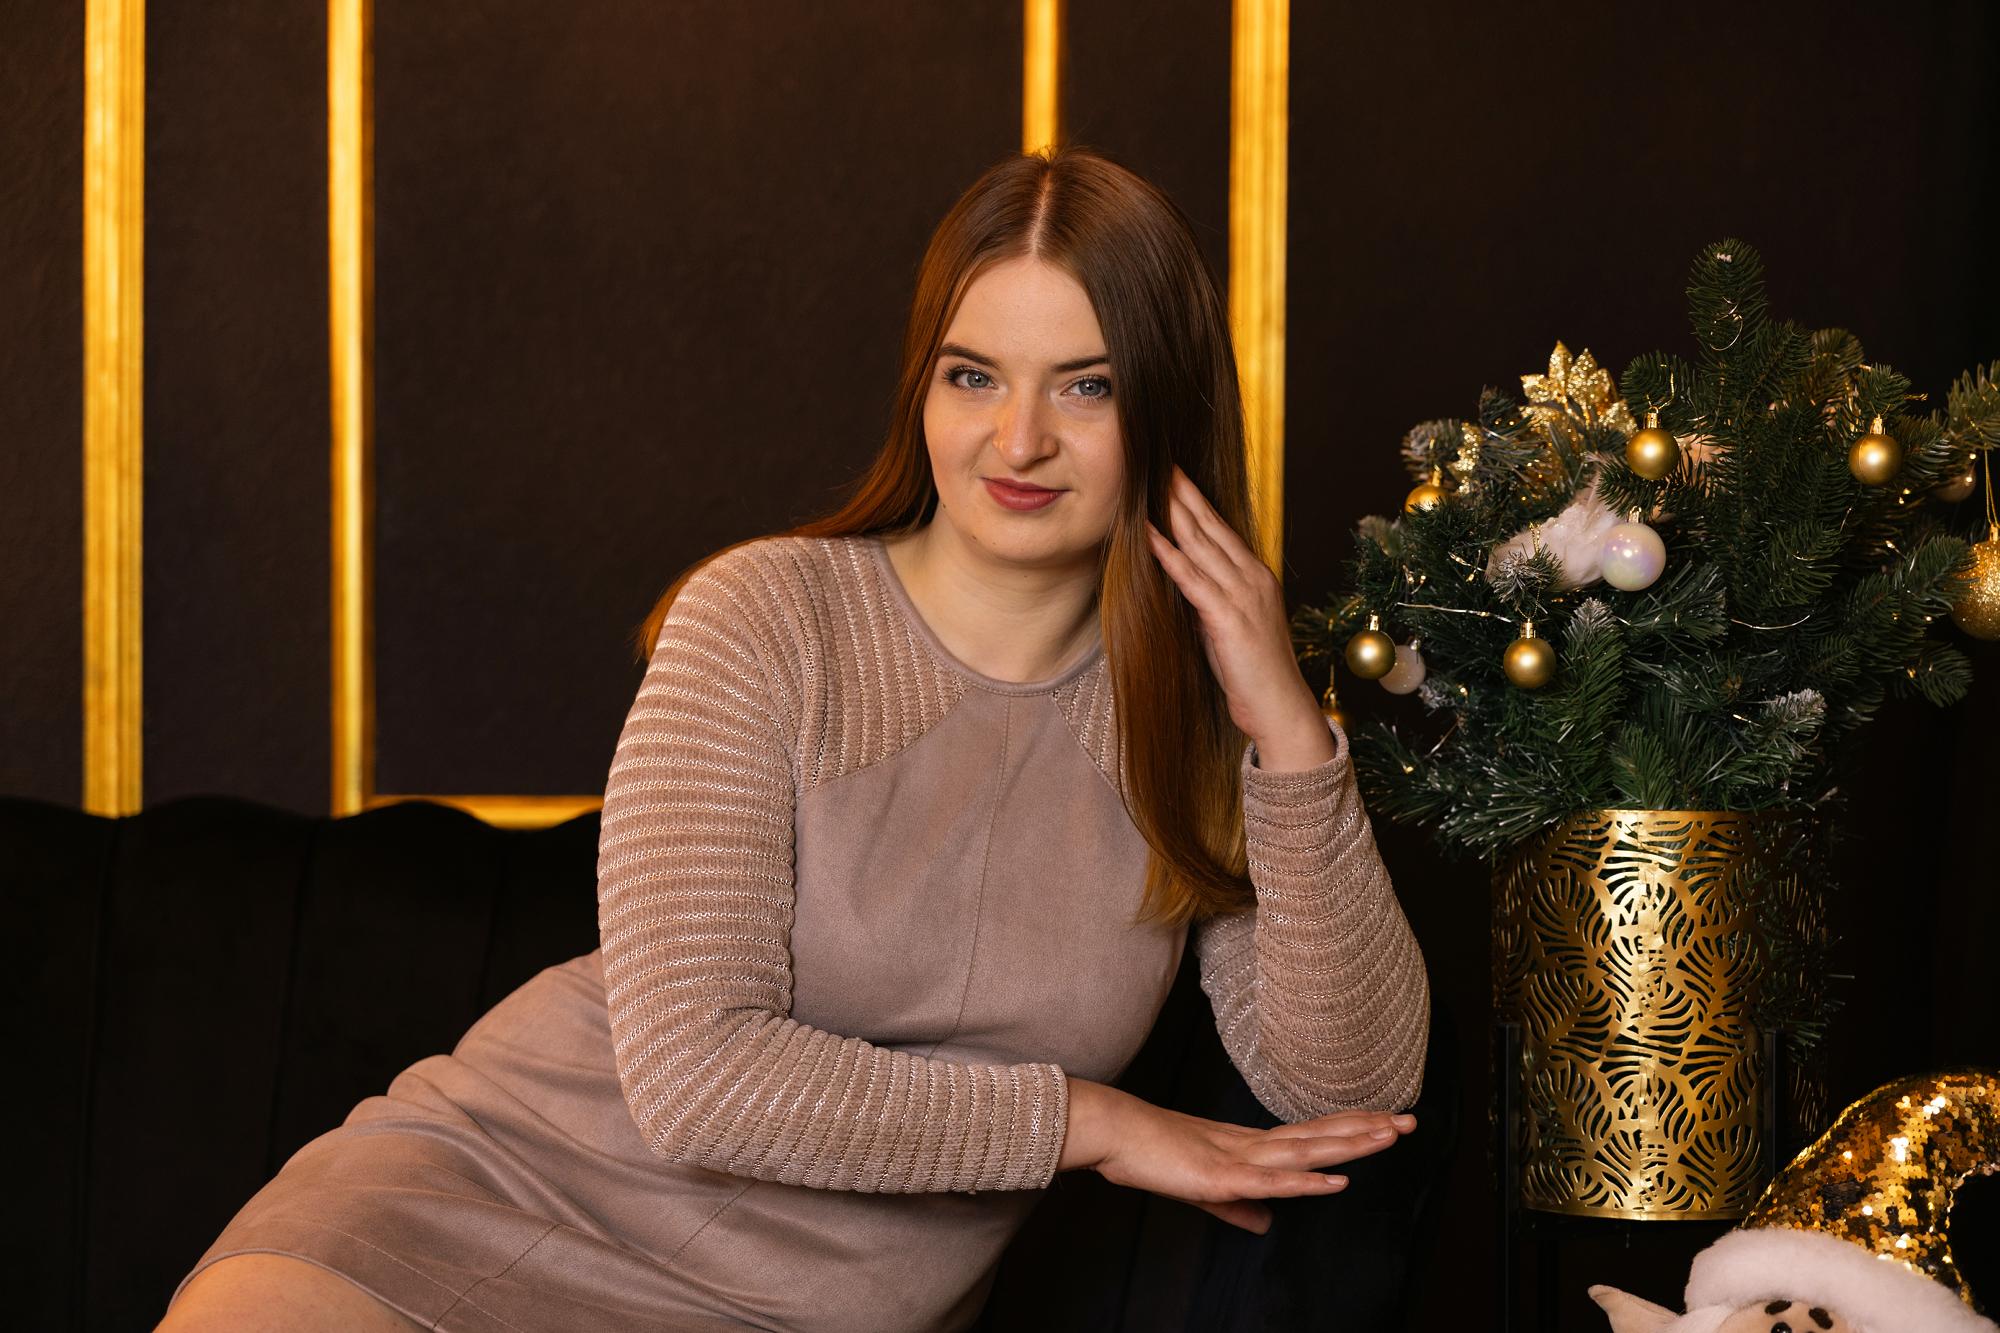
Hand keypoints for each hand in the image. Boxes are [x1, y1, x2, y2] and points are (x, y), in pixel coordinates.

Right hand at [1059, 1078, 1415, 1233]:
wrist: (1114, 1132)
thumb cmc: (1152, 1154)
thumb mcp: (1205, 1189)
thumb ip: (1239, 1206)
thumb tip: (1267, 1224)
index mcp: (1251, 1144)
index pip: (1312, 1134)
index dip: (1350, 1127)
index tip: (1387, 1119)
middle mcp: (1254, 1144)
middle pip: (1321, 1135)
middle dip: (1367, 1129)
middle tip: (1411, 1121)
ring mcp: (1241, 1157)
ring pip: (1306, 1151)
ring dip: (1349, 1145)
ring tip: (1388, 1138)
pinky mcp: (1222, 1176)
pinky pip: (1273, 1181)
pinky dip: (1307, 1182)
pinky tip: (1336, 1183)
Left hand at [1143, 465, 1326, 760]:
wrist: (1280, 707)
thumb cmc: (1252, 672)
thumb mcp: (1230, 624)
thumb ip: (1210, 597)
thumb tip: (1180, 577)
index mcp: (1256, 576)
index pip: (1221, 528)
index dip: (1196, 500)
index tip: (1174, 475)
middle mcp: (1252, 578)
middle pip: (1210, 526)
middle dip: (1183, 494)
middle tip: (1159, 463)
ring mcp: (1242, 595)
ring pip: (1201, 544)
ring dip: (1173, 513)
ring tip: (1151, 485)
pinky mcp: (1227, 617)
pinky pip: (1192, 579)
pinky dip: (1168, 555)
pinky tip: (1149, 535)